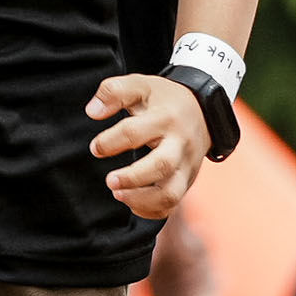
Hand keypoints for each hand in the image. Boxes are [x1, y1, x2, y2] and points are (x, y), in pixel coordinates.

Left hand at [86, 74, 210, 218]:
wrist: (203, 110)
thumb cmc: (163, 100)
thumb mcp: (140, 85)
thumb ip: (114, 91)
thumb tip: (92, 111)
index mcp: (165, 118)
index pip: (135, 133)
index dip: (110, 142)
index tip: (95, 148)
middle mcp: (179, 144)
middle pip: (161, 167)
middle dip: (132, 178)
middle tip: (110, 181)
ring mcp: (186, 166)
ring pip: (171, 193)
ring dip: (142, 200)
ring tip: (118, 194)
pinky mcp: (187, 180)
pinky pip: (172, 204)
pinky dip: (152, 210)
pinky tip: (131, 202)